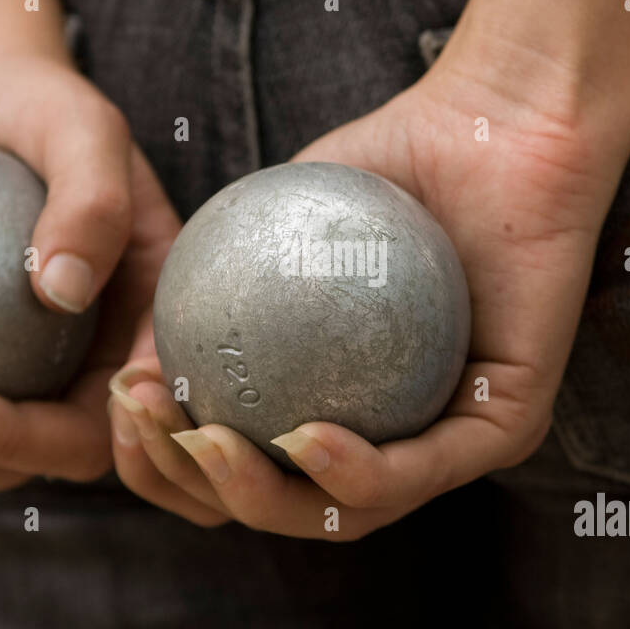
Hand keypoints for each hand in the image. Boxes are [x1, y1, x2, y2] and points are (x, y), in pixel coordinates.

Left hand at [0, 54, 181, 494]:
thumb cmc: (40, 102)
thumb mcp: (80, 127)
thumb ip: (90, 201)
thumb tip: (63, 292)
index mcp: (151, 325)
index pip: (145, 401)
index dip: (117, 433)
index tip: (42, 403)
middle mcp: (101, 364)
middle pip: (67, 448)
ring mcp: (36, 376)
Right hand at [108, 51, 629, 536]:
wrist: (491, 118)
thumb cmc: (384, 165)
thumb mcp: (268, 232)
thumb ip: (208, 299)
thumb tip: (131, 369)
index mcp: (335, 407)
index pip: (243, 463)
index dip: (171, 459)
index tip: (123, 401)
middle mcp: (390, 437)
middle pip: (286, 505)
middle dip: (201, 488)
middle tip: (150, 427)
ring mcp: (450, 440)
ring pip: (351, 510)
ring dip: (264, 496)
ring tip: (208, 445)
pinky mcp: (506, 427)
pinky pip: (424, 469)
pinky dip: (358, 473)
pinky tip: (303, 441)